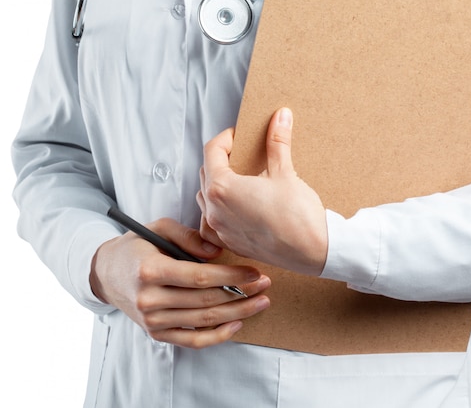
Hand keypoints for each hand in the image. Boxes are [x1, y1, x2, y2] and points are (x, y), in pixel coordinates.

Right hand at [89, 217, 270, 348]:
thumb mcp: (159, 228)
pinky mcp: (156, 333)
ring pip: (204, 322)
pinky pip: (192, 340)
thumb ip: (189, 236)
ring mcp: (152, 320)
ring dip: (238, 313)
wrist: (107, 273)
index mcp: (150, 270)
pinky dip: (218, 336)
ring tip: (261, 302)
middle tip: (266, 285)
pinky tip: (238, 324)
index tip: (254, 272)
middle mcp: (150, 299)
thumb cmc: (137, 246)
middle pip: (206, 302)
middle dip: (242, 294)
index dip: (231, 277)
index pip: (199, 278)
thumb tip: (217, 253)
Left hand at [197, 107, 327, 275]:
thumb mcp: (285, 173)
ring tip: (239, 179)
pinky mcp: (231, 243)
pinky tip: (236, 207)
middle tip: (241, 153)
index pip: (211, 152)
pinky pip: (213, 223)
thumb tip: (281, 117)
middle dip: (221, 160)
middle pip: (206, 174)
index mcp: (223, 188)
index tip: (238, 135)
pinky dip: (219, 210)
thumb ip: (277, 142)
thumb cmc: (298, 216)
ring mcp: (221, 230)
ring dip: (217, 185)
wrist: (313, 251)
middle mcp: (215, 211)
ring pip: (206, 199)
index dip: (225, 138)